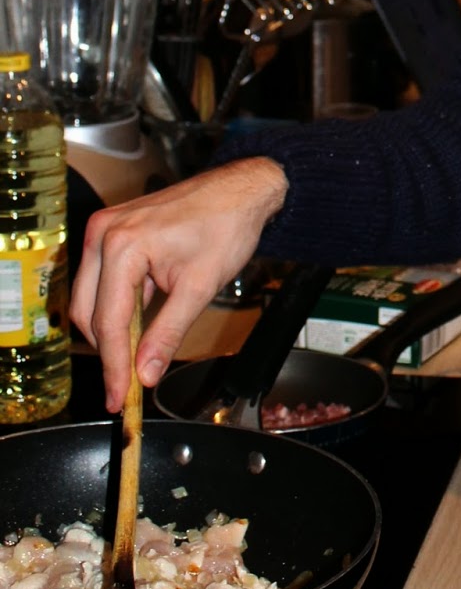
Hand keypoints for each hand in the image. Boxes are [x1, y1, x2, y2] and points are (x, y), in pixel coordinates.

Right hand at [70, 158, 287, 412]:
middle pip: (90, 312)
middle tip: (126, 388)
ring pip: (92, 298)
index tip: (118, 399)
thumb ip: (167, 333)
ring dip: (112, 331)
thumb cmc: (227, 226)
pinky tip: (138, 329)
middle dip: (108, 352)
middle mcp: (104, 234)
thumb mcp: (199, 287)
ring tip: (134, 363)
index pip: (110, 321)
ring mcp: (105, 230)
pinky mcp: (113, 231)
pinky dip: (118, 308)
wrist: (242, 189)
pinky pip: (103, 281)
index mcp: (122, 245)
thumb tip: (145, 374)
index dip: (114, 366)